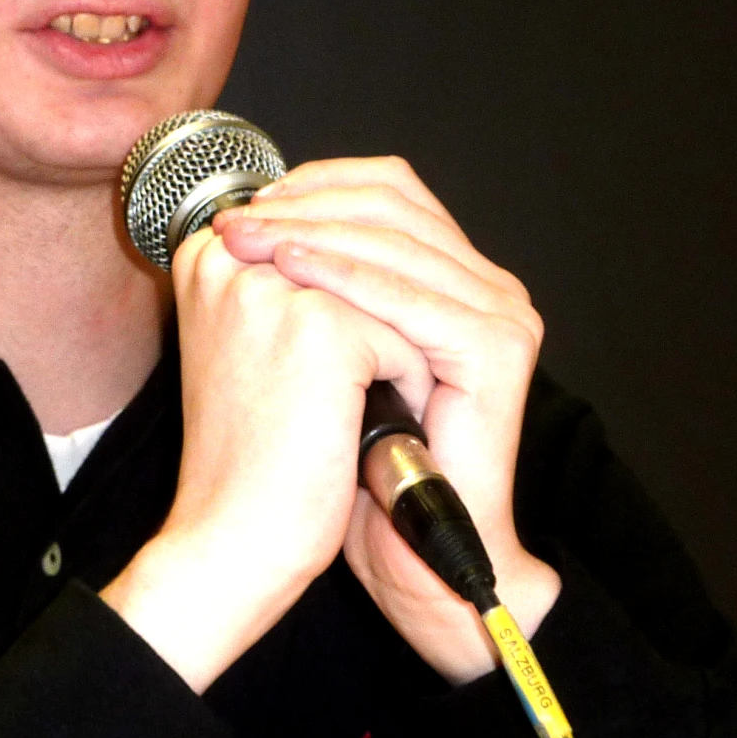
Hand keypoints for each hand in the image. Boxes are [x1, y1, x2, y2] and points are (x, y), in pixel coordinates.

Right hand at [101, 224, 429, 691]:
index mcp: (205, 252)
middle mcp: (231, 253)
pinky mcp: (322, 326)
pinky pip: (405, 339)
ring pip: (388, 293)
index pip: (320, 209)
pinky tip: (376, 427)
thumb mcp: (252, 342)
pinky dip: (408, 387)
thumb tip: (361, 243)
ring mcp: (275, 285)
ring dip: (400, 347)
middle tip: (373, 378)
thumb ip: (287, 281)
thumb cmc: (245, 454)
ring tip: (385, 399)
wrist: (234, 536)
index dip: (364, 265)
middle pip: (362, 242)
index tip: (354, 338)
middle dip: (387, 305)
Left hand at [209, 158, 558, 683]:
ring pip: (396, 241)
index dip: (314, 184)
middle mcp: (488, 285)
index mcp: (456, 276)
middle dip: (305, 201)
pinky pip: (409, 297)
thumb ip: (313, 284)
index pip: (387, 189)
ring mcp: (501, 314)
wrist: (409, 553)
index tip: (244, 203)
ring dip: (313, 230)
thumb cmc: (359, 467)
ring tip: (249, 236)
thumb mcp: (325, 351)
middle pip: (394, 202)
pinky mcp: (497, 350)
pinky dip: (346, 277)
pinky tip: (292, 270)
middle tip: (236, 217)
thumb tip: (242, 220)